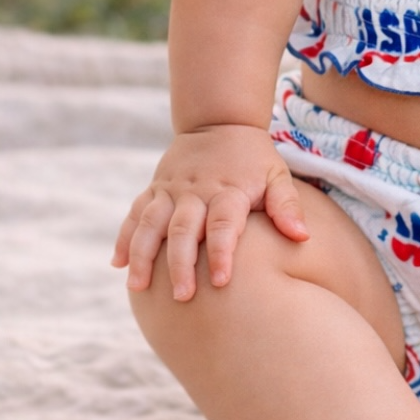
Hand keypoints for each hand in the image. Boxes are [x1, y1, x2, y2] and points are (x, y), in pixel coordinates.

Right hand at [112, 125, 308, 299]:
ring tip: (138, 286)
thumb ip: (287, 205)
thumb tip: (302, 236)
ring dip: (143, 254)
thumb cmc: (254, 159)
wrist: (220, 121)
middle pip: (185, 229)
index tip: (221, 282)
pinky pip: (136, 213)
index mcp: (229, 189)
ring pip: (152, 222)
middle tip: (181, 297)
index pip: (224, 223)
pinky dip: (125, 237)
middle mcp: (197, 190)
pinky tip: (118, 263)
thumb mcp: (277, 175)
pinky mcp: (155, 189)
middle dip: (181, 264)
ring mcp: (172, 189)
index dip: (222, 252)